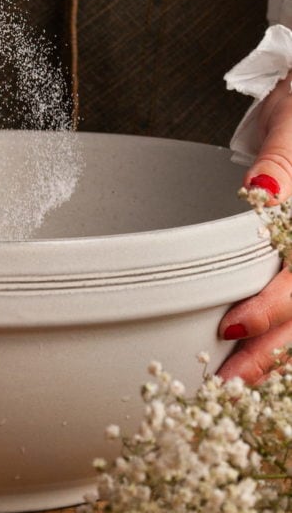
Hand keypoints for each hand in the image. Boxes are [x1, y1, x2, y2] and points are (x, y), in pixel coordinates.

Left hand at [218, 72, 291, 382]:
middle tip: (227, 381)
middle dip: (271, 350)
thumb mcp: (291, 126)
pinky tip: (262, 363)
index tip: (233, 327)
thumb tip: (259, 194)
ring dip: (280, 355)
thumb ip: (279, 163)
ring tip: (241, 385)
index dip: (271, 307)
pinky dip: (285, 340)